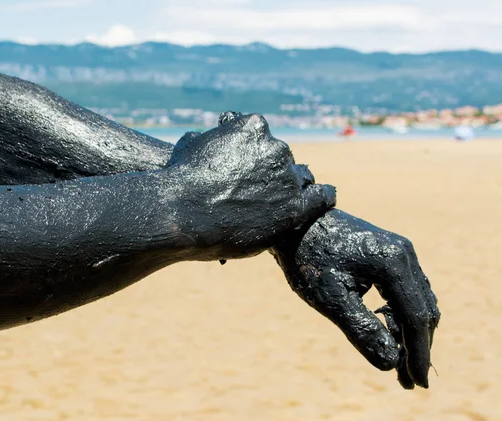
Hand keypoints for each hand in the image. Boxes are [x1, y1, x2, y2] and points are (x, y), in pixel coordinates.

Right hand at [168, 111, 335, 258]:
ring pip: (301, 179)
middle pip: (284, 160)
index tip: (251, 170)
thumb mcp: (190, 144)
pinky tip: (322, 200)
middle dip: (274, 174)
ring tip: (283, 203)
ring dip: (294, 188)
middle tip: (260, 194)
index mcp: (254, 126)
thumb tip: (204, 137)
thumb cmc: (179, 180)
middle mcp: (275, 147)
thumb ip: (207, 138)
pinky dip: (323, 197)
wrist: (182, 213)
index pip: (266, 139)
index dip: (258, 156)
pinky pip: (321, 197)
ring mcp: (287, 177)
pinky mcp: (294, 207)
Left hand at [271, 208, 439, 388]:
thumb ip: (362, 331)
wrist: (295, 223)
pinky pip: (408, 291)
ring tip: (399, 365)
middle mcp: (405, 254)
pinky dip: (403, 315)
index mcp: (393, 263)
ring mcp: (401, 252)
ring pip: (419, 301)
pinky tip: (390, 333)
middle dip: (417, 347)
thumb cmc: (308, 259)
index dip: (418, 354)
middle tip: (407, 382)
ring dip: (411, 333)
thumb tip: (391, 363)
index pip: (416, 318)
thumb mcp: (331, 298)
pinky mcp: (392, 254)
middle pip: (423, 311)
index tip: (417, 384)